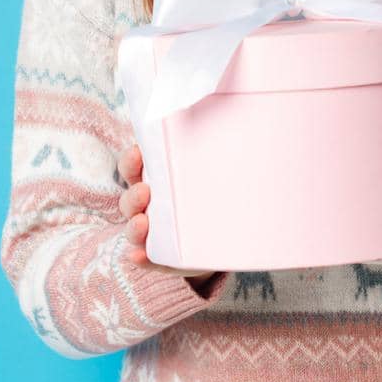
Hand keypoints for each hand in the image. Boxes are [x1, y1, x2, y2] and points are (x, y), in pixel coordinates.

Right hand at [117, 143, 218, 284]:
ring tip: (142, 223)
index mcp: (158, 180)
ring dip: (133, 225)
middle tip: (145, 191)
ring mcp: (153, 233)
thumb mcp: (220, 170)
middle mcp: (150, 206)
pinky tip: (138, 255)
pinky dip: (139, 257)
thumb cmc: (220, 193)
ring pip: (133, 228)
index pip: (134, 167)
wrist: (231, 234)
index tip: (138, 153)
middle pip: (130, 198)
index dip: (131, 161)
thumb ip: (224, 152)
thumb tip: (252, 123)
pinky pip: (146, 258)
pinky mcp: (160, 257)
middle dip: (133, 195)